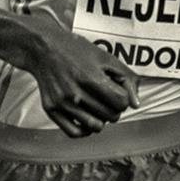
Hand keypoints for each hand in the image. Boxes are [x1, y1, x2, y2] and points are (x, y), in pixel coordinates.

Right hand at [21, 16, 139, 136]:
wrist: (43, 48)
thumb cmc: (76, 50)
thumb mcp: (106, 58)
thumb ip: (127, 79)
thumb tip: (135, 105)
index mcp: (90, 78)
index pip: (121, 103)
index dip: (123, 97)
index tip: (115, 90)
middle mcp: (75, 93)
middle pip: (111, 116)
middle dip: (113, 108)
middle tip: (105, 97)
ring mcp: (62, 103)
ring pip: (95, 127)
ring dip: (101, 119)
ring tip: (96, 107)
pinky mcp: (51, 109)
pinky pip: (74, 132)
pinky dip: (84, 130)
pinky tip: (86, 119)